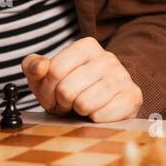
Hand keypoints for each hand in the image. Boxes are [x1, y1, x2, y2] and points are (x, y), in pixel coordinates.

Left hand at [21, 37, 141, 121]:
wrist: (105, 102)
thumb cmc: (71, 87)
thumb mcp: (46, 76)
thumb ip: (33, 66)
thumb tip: (40, 67)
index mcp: (87, 46)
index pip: (54, 71)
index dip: (47, 91)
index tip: (52, 95)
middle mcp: (108, 58)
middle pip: (66, 89)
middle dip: (62, 103)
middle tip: (68, 104)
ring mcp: (122, 77)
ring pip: (83, 104)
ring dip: (77, 112)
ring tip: (81, 108)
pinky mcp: (132, 97)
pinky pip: (100, 116)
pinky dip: (93, 120)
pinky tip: (97, 113)